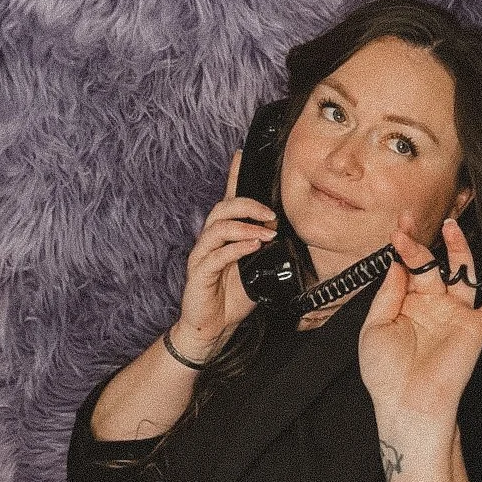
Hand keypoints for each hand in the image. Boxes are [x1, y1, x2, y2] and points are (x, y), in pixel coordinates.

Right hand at [172, 149, 278, 360]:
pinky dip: (236, 247)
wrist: (213, 327)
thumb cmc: (233, 297)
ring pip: (217, 228)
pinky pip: (215, 255)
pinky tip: (252, 247)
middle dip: (247, 205)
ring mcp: (202, 256)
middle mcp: (210, 241)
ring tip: (265, 233)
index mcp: (223, 236)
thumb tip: (283, 233)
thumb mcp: (257, 268)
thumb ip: (265, 250)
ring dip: (244, 227)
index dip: (233, 176)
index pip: (228, 200)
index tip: (241, 154)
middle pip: (222, 209)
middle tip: (270, 214)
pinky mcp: (198, 273)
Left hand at [358, 217, 481, 433]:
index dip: (404, 246)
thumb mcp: (374, 327)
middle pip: (432, 265)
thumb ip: (388, 293)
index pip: (408, 268)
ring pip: (463, 274)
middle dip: (422, 242)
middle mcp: (433, 306)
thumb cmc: (386, 374)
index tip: (398, 228)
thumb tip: (397, 262)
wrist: (408, 405)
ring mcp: (455, 315)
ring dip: (458, 249)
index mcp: (407, 306)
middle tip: (411, 222)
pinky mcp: (475, 328)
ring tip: (449, 226)